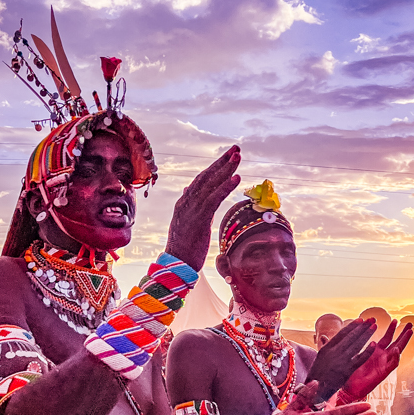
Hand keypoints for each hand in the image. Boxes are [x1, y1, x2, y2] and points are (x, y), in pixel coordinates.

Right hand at [165, 145, 241, 270]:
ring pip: (210, 184)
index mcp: (185, 203)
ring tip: (238, 157)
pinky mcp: (199, 219)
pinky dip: (225, 188)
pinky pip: (213, 199)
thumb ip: (189, 206)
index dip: (215, 167)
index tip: (228, 157)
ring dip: (225, 169)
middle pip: (206, 176)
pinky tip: (236, 179)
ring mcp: (191, 209)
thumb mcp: (187, 222)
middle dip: (222, 162)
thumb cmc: (184, 247)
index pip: (201, 180)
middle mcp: (187, 202)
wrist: (176, 265)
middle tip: (237, 149)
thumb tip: (188, 191)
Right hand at [306, 319, 376, 400]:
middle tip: (372, 319)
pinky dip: (367, 352)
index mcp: (327, 348)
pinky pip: (359, 359)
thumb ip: (324, 346)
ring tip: (374, 326)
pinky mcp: (347, 371)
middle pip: (351, 337)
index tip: (361, 320)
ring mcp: (341, 361)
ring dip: (366, 335)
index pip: (342, 334)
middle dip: (362, 327)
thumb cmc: (317, 375)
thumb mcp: (319, 358)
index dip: (352, 326)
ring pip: (356, 345)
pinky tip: (374, 345)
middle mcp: (334, 352)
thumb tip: (324, 336)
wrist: (314, 391)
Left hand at [341, 319, 413, 400]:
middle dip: (403, 334)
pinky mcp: (382, 373)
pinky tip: (396, 350)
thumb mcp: (346, 356)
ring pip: (397, 352)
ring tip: (410, 332)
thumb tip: (325, 336)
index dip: (391, 330)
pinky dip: (395, 358)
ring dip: (403, 342)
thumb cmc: (349, 373)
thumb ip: (341, 345)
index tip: (396, 320)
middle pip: (395, 343)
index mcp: (375, 352)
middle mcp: (381, 357)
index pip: (386, 338)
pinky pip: (391, 365)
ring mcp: (383, 364)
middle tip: (410, 324)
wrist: (349, 390)